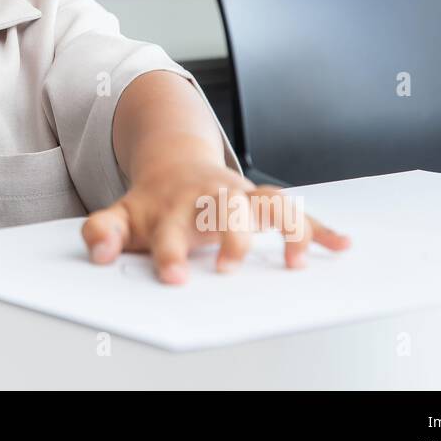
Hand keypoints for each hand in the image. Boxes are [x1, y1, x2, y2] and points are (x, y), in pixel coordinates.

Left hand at [81, 161, 350, 283]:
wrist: (173, 163)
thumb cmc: (151, 203)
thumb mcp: (119, 215)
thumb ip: (103, 233)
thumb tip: (99, 255)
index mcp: (172, 209)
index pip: (169, 233)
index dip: (171, 255)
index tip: (176, 278)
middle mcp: (209, 200)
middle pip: (224, 212)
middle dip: (231, 238)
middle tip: (230, 266)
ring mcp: (238, 197)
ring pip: (267, 204)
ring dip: (284, 229)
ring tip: (295, 260)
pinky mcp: (260, 200)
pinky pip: (294, 209)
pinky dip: (319, 227)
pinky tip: (341, 245)